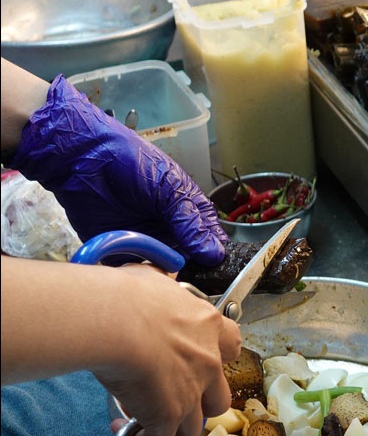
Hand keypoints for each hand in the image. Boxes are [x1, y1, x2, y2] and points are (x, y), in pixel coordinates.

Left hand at [9, 75, 226, 264]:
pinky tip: (141, 272)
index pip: (213, 241)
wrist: (82, 160)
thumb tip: (214, 255)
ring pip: (166, 269)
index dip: (216, 257)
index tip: (217, 270)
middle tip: (191, 275)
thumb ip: (191, 223)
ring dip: (166, 273)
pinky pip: (136, 269)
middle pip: (192, 260)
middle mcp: (172, 230)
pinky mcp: (121, 250)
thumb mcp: (171, 190)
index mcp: (191, 212)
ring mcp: (148, 241)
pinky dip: (139, 273)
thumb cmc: (131, 163)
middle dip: (192, 270)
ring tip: (164, 273)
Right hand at [97, 264, 241, 435]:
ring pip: (194, 426)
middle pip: (220, 398)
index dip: (219, 356)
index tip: (201, 360)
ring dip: (175, 428)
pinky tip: (125, 432)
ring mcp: (192, 393)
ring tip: (149, 422)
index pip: (233, 345)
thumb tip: (151, 278)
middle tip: (173, 398)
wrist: (117, 321)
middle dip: (200, 404)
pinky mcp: (168, 415)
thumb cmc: (130, 295)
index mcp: (210, 327)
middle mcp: (210, 363)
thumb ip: (161, 288)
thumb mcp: (154, 280)